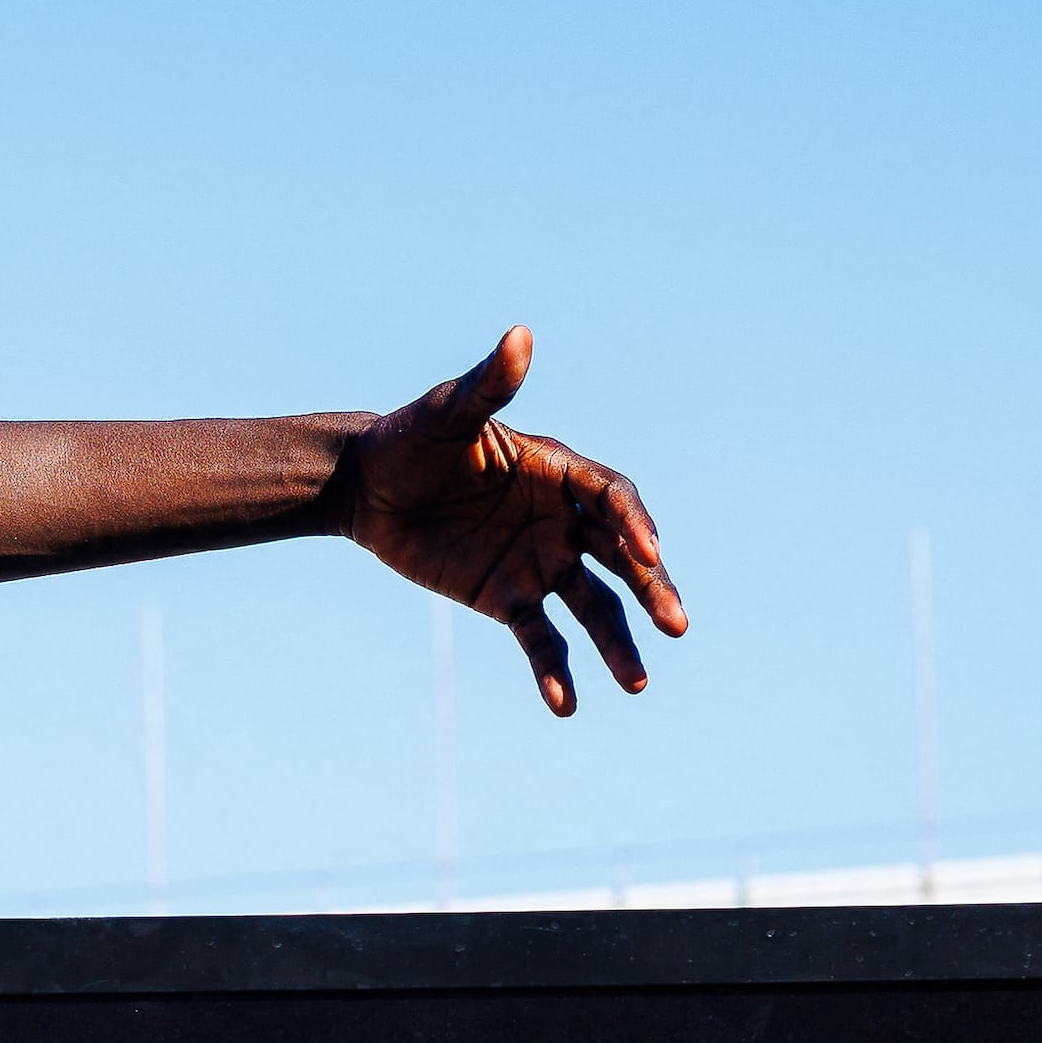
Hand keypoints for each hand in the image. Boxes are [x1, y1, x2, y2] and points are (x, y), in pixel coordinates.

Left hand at [342, 328, 685, 714]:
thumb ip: (489, 387)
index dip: (632, 523)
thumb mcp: (447, 413)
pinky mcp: (507, 599)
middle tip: (677, 624)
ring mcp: (539, 562)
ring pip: (592, 607)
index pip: (611, 499)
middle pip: (621, 558)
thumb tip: (519, 337)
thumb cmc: (409, 439)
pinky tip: (564, 705)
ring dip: (617, 644)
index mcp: (559, 472)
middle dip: (651, 589)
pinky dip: (552, 671)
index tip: (645, 552)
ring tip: (637, 684)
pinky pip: (539, 638)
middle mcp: (561, 521)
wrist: (365, 488)